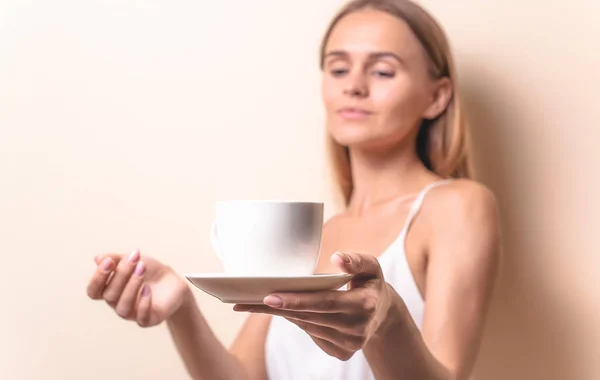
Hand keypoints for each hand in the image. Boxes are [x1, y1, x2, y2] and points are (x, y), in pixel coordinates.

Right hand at [86, 249, 189, 326]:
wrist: (174, 282)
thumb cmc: (150, 271)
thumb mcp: (134, 260)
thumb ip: (116, 259)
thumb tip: (98, 258)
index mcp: (110, 290)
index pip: (94, 291)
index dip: (98, 278)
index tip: (109, 261)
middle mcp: (118, 304)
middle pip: (110, 295)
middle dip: (121, 275)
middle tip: (134, 259)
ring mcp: (132, 314)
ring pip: (123, 308)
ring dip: (131, 286)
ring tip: (141, 269)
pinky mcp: (149, 320)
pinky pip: (141, 318)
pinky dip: (143, 303)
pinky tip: (148, 289)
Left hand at [233, 252, 396, 360]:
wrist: (382, 313)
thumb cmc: (370, 283)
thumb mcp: (371, 266)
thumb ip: (356, 260)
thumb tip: (337, 258)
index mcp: (364, 305)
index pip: (324, 303)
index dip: (297, 300)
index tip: (270, 296)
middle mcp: (357, 329)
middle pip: (310, 317)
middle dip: (279, 308)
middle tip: (249, 299)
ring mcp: (350, 344)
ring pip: (308, 327)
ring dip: (283, 315)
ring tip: (256, 302)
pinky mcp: (341, 353)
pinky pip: (312, 335)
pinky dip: (297, 321)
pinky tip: (284, 310)